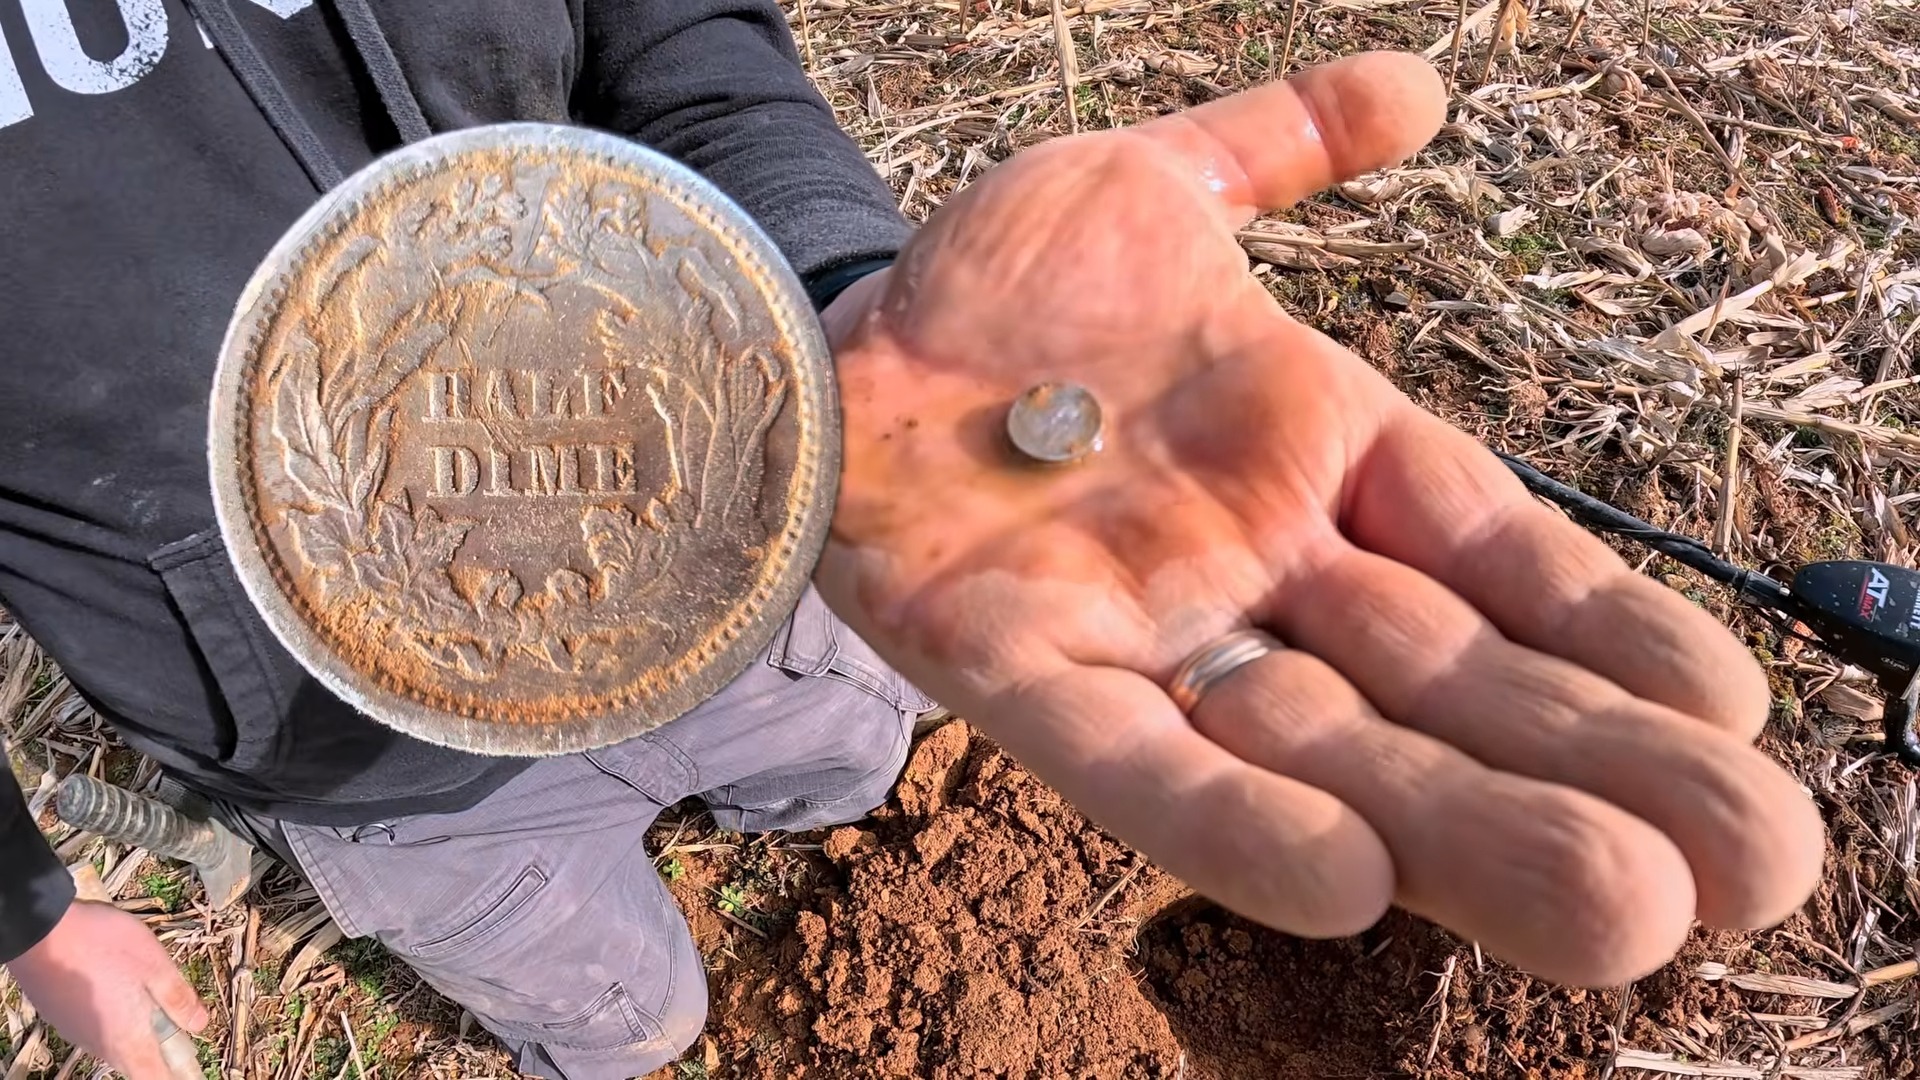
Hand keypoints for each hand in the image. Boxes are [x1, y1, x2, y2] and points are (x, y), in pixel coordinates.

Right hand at [9, 899, 207, 1078]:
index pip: (153, 1077)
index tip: (187, 1070)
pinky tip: (117, 994)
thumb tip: (200, 1025)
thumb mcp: (155, 965)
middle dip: (156, 1055)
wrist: (41, 930)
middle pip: (133, 1063)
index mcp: (126, 1038)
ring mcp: (74, 1031)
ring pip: (112, 1045)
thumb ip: (178, 998)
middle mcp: (97, 1044)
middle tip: (177, 1032)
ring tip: (149, 1007)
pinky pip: (94, 1030)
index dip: (172, 1076)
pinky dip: (112, 1021)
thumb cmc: (105, 945)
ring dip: (133, 1035)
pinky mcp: (58, 1016)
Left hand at [815, 50, 1823, 985]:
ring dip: (1466, 829)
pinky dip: (1237, 820)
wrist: (824, 341)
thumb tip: (1422, 85)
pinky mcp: (1021, 674)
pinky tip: (1351, 887)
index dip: (1604, 629)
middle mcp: (1255, 564)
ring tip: (1618, 915)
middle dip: (1589, 768)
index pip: (1493, 552)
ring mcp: (1145, 628)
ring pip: (1331, 745)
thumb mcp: (1155, 187)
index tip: (1728, 711)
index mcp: (1314, 453)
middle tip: (1752, 867)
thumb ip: (1281, 146)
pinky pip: (1142, 761)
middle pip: (1449, 679)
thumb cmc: (999, 283)